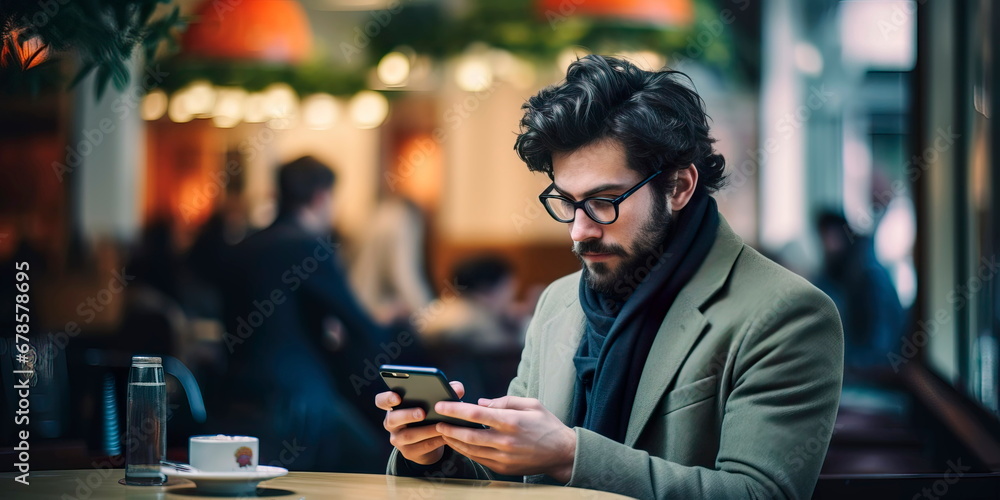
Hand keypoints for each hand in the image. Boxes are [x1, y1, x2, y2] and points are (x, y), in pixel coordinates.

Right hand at [375, 381, 464, 465]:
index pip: (381, 401)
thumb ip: (445, 391)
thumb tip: (457, 389)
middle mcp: (392, 423)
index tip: (397, 397)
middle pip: (392, 419)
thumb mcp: (435, 401)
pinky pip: (420, 447)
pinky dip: (434, 441)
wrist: (431, 441)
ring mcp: (398, 439)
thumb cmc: (430, 414)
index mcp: (394, 406)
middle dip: (407, 415)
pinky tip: (445, 436)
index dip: (387, 398)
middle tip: (422, 413)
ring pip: (408, 435)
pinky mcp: (408, 452)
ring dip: (425, 430)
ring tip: (439, 425)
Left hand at [434, 396, 575, 481]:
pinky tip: (458, 444)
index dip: (456, 410)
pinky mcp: (503, 468)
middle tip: (436, 421)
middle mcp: (506, 441)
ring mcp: (504, 457)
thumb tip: (480, 403)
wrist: (562, 453)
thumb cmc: (547, 425)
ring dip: (454, 441)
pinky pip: (479, 459)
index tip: (441, 405)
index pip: (477, 415)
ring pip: (471, 450)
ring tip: (442, 431)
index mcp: (512, 422)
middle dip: (449, 427)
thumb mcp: (531, 404)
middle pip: (468, 435)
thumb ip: (505, 401)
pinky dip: (465, 451)